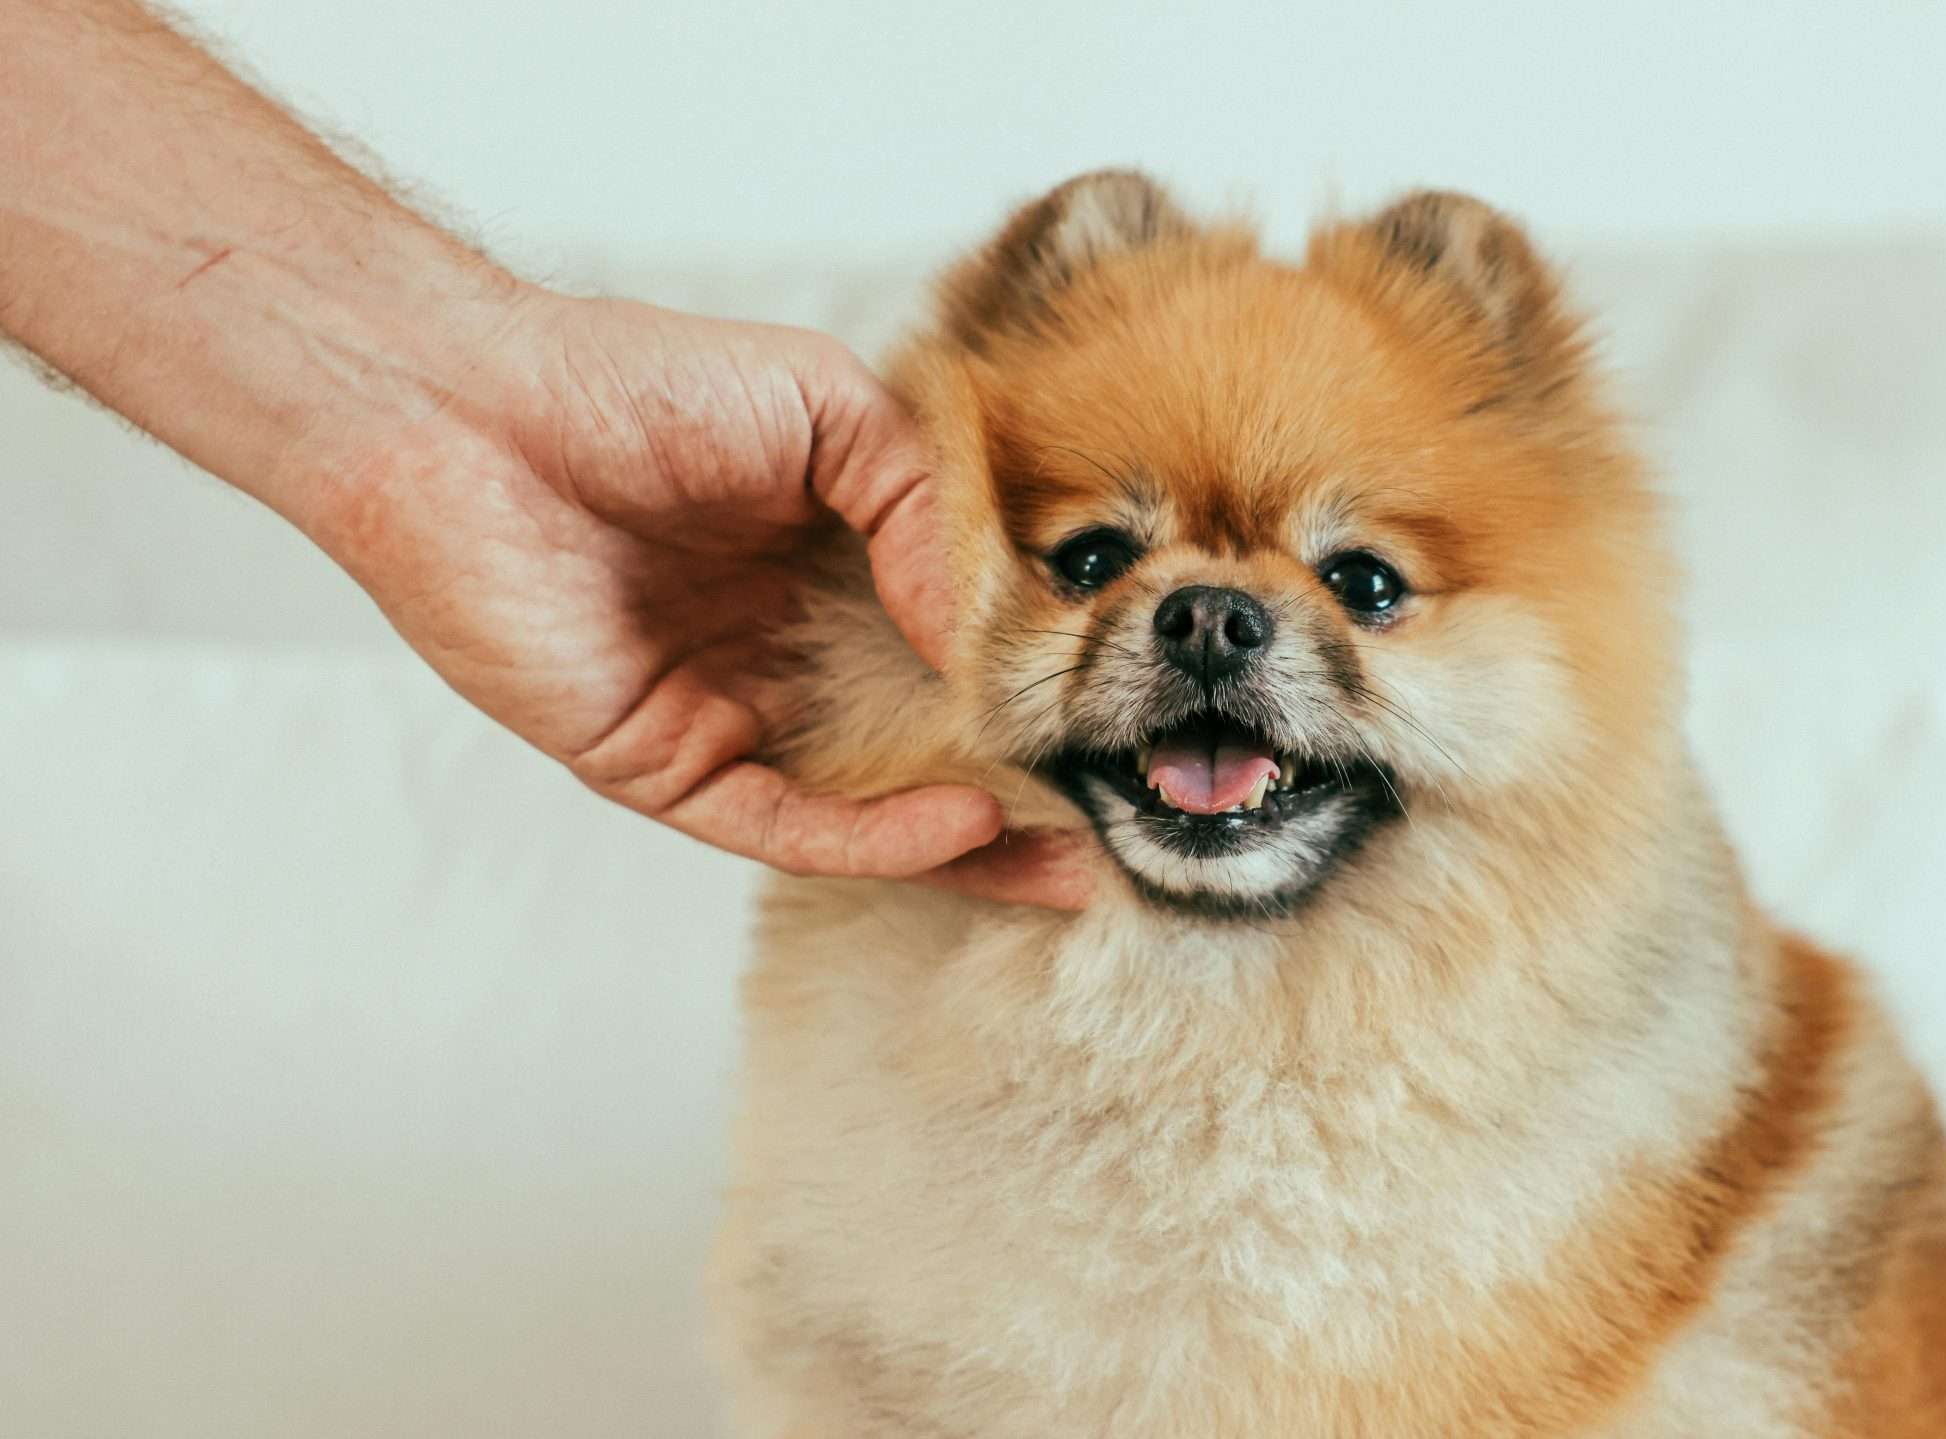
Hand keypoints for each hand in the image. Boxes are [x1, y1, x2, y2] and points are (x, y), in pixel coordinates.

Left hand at [306, 292, 1092, 904]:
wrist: (470, 410)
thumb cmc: (636, 383)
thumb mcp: (824, 404)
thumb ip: (920, 503)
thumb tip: (991, 627)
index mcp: (835, 567)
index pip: (961, 642)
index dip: (1041, 675)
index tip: (1128, 701)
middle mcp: (795, 653)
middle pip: (931, 743)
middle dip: (1029, 787)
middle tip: (1127, 815)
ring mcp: (734, 717)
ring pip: (872, 807)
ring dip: (975, 842)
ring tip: (1074, 856)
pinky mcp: (668, 767)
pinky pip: (788, 826)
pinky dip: (879, 836)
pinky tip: (963, 823)